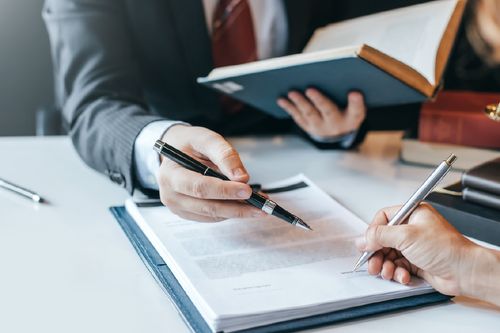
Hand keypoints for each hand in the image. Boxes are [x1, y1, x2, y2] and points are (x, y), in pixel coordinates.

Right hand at [158, 125, 265, 221]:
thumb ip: (224, 155)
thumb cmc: (190, 144)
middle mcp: (170, 194)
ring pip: (212, 215)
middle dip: (237, 207)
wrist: (176, 151)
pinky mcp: (187, 213)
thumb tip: (242, 177)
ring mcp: (177, 206)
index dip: (224, 191)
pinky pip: (212, 217)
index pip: (199, 187)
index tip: (247, 190)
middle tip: (261, 206)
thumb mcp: (206, 139)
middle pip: (207, 206)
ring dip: (238, 211)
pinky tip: (245, 205)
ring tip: (259, 205)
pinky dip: (230, 212)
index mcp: (170, 174)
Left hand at [277, 89, 365, 137]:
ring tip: (292, 92)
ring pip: (309, 114)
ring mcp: (320, 127)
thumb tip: (340, 75)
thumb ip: (352, 95)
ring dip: (300, 103)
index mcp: (352, 118)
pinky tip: (281, 99)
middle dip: (319, 101)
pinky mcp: (308, 127)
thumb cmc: (347, 109)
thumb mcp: (355, 105)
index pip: (357, 110)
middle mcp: (336, 124)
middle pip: (328, 111)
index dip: (356, 102)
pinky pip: (298, 117)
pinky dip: (289, 107)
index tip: (355, 92)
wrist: (338, 131)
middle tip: (310, 89)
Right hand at [358, 203, 475, 295]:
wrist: (464, 271)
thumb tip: (363, 239)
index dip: (373, 231)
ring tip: (387, 271)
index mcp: (412, 214)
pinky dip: (397, 272)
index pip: (383, 218)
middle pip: (383, 239)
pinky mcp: (416, 262)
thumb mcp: (406, 236)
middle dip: (376, 253)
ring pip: (388, 255)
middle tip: (372, 263)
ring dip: (385, 265)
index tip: (367, 243)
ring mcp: (414, 246)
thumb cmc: (446, 248)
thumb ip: (380, 236)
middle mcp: (412, 229)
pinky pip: (397, 266)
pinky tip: (402, 275)